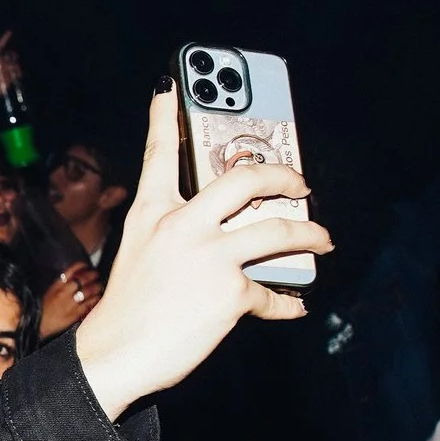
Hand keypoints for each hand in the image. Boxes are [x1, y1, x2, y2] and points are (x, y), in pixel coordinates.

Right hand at [36, 262, 103, 337]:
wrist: (38, 325)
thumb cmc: (43, 309)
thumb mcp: (49, 292)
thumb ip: (60, 284)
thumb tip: (73, 277)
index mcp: (56, 286)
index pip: (71, 271)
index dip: (81, 266)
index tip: (86, 265)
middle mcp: (64, 292)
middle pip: (82, 279)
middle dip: (92, 275)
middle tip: (96, 275)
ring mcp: (70, 303)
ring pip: (88, 291)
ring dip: (97, 287)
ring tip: (99, 286)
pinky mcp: (75, 314)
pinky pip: (89, 304)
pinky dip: (95, 299)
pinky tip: (97, 298)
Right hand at [72, 81, 330, 413]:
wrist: (116, 354)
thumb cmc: (128, 308)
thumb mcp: (141, 252)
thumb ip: (177, 230)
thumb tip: (227, 228)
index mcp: (153, 213)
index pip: (158, 153)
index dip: (163, 116)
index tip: (170, 86)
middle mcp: (184, 225)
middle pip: (246, 180)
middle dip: (284, 176)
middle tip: (300, 183)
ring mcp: (211, 257)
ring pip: (279, 232)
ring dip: (311, 235)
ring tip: (322, 240)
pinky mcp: (231, 293)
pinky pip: (274, 293)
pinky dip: (289, 301)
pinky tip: (296, 304)